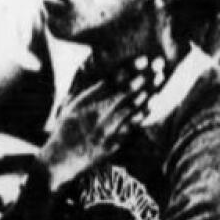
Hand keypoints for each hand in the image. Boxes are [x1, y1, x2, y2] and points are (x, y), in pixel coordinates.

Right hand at [38, 55, 166, 191]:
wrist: (60, 160)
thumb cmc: (64, 131)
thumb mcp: (69, 106)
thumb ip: (86, 91)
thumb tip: (98, 75)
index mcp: (86, 100)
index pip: (112, 80)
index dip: (130, 68)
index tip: (143, 59)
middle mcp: (98, 112)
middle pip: (127, 90)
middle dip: (145, 75)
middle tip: (159, 63)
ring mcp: (108, 127)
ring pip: (133, 105)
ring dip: (149, 90)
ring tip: (160, 78)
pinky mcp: (114, 142)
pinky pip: (132, 124)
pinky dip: (143, 112)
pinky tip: (153, 102)